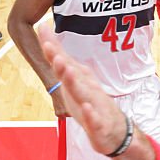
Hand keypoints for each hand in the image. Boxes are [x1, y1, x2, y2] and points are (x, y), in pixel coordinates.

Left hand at [38, 25, 127, 154]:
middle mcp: (86, 89)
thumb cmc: (93, 105)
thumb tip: (47, 41)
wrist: (117, 131)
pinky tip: (86, 108)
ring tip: (68, 71)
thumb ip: (62, 64)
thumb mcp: (75, 84)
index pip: (63, 61)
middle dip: (61, 62)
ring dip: (75, 82)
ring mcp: (94, 107)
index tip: (42, 27)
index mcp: (79, 81)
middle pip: (72, 74)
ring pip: (83, 93)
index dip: (52, 47)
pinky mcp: (99, 126)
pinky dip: (90, 114)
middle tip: (50, 47)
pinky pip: (95, 120)